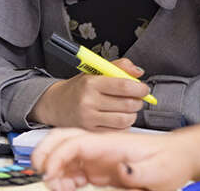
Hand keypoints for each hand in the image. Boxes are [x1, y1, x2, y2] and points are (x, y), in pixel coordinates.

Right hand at [29, 58, 149, 129]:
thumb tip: (138, 72)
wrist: (56, 104)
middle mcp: (88, 101)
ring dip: (132, 114)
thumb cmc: (78, 88)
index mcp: (91, 83)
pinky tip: (118, 118)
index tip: (144, 89)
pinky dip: (123, 125)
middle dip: (138, 101)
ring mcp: (89, 119)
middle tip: (137, 98)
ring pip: (125, 119)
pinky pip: (117, 131)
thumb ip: (118, 67)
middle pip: (127, 104)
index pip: (123, 86)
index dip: (140, 88)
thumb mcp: (94, 71)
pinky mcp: (90, 132)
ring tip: (127, 109)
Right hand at [31, 127, 195, 190]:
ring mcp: (99, 157)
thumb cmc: (171, 161)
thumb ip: (139, 172)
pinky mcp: (101, 169)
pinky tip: (65, 187)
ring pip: (66, 156)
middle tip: (39, 172)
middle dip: (45, 152)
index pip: (75, 142)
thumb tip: (120, 171)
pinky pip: (75, 170)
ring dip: (55, 169)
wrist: (179, 158)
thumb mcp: (159, 170)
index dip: (57, 156)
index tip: (49, 173)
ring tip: (56, 187)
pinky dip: (64, 178)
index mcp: (111, 143)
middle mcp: (101, 147)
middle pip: (64, 140)